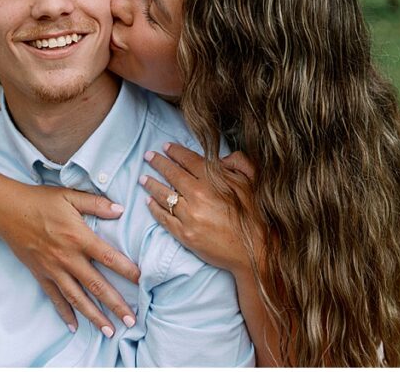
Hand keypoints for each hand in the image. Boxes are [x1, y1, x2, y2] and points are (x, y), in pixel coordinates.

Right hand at [0, 184, 140, 335]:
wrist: (7, 211)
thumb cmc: (40, 201)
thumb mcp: (70, 196)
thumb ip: (96, 204)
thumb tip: (120, 209)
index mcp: (78, 237)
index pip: (108, 257)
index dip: (127, 270)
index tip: (142, 281)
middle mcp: (67, 257)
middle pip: (96, 285)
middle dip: (115, 304)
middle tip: (131, 321)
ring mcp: (53, 269)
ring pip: (77, 298)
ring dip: (94, 315)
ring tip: (109, 330)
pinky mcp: (40, 274)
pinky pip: (54, 298)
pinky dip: (64, 313)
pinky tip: (74, 326)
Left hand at [140, 143, 261, 275]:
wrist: (257, 251)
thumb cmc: (256, 216)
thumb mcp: (252, 181)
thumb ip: (238, 162)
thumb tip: (220, 157)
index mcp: (214, 180)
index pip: (189, 160)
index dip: (175, 152)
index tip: (166, 147)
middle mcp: (198, 195)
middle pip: (172, 174)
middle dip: (158, 163)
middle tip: (149, 156)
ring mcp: (190, 216)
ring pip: (164, 196)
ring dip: (152, 184)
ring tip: (143, 178)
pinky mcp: (185, 235)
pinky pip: (164, 218)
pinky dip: (155, 208)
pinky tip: (148, 202)